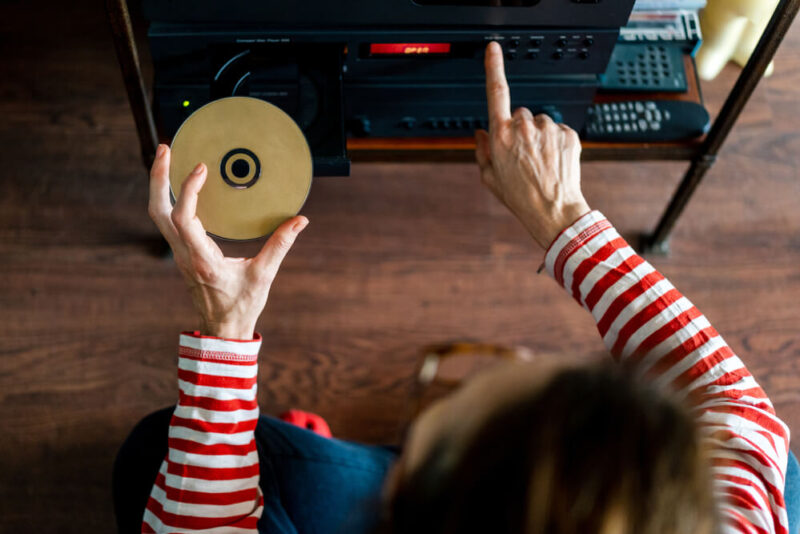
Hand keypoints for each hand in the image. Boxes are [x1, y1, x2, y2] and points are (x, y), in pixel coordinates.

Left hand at [148, 144, 308, 339]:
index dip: (188, 189)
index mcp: (202, 259)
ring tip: (167, 157)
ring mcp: (179, 254)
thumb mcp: (264, 276)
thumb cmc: (242, 305)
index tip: (202, 168)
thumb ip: (280, 245)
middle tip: (167, 148)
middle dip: (158, 177)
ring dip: (158, 185)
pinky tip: (177, 183)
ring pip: (156, 214)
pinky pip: (166, 220)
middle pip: (157, 210)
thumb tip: (300, 220)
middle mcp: (184, 254)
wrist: (222, 329)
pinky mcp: (181, 253)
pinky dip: (167, 197)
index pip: (184, 218)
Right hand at [475, 41, 590, 248]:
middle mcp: (524, 127)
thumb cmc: (520, 197)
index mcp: (500, 136)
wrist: (553, 210)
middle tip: (522, 156)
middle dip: (520, 129)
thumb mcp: (489, 178)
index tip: (493, 49)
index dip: (493, 67)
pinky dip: (556, 142)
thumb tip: (481, 133)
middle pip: (520, 115)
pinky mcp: (568, 133)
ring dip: (539, 137)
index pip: (496, 93)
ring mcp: (548, 129)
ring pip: (540, 123)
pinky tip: (554, 162)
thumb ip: (482, 151)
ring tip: (540, 162)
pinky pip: (558, 130)